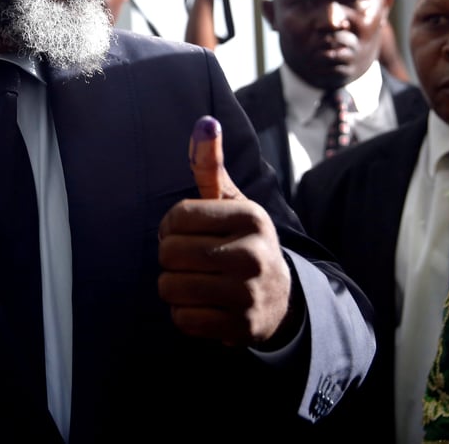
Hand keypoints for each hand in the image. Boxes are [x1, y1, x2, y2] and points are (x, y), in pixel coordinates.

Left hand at [158, 116, 294, 345]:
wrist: (279, 298)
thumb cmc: (241, 240)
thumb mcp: (231, 203)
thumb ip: (210, 166)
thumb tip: (204, 123)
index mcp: (250, 217)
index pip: (177, 217)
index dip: (169, 226)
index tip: (183, 231)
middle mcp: (254, 254)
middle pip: (169, 253)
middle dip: (169, 257)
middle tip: (188, 259)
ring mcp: (249, 292)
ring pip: (171, 287)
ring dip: (173, 286)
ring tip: (194, 281)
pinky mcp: (241, 326)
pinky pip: (182, 319)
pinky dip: (183, 313)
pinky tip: (202, 304)